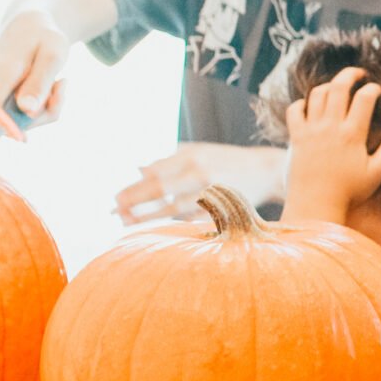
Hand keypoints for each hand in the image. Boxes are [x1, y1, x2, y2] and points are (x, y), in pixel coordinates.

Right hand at [0, 11, 71, 128]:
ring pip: (20, 119)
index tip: (25, 139)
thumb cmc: (43, 38)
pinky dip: (43, 105)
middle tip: (62, 86)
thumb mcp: (52, 55)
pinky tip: (51, 86)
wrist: (28, 27)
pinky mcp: (1, 100)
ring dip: (47, 107)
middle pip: (11, 120)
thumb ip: (39, 82)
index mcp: (1, 73)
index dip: (8, 127)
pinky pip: (23, 114)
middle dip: (44, 112)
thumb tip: (27, 111)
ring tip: (59, 82)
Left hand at [114, 143, 286, 224]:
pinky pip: (190, 219)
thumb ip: (169, 159)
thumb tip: (137, 170)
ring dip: (147, 217)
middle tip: (114, 213)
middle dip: (134, 203)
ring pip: (172, 208)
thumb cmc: (226, 160)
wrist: (266, 170)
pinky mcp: (221, 207)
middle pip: (159, 189)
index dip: (132, 187)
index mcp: (192, 155)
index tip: (115, 199)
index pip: (154, 172)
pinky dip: (171, 225)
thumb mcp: (199, 151)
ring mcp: (211, 191)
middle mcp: (200, 172)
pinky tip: (157, 229)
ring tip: (128, 224)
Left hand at [282, 68, 380, 223]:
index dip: (373, 88)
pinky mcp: (296, 137)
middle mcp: (330, 127)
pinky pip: (295, 110)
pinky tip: (311, 106)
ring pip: (318, 94)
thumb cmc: (349, 192)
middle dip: (351, 74)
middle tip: (359, 75)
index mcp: (353, 134)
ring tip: (338, 88)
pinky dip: (302, 102)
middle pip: (339, 87)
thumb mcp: (378, 173)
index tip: (378, 90)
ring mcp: (311, 131)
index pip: (364, 97)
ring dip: (329, 86)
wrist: (314, 206)